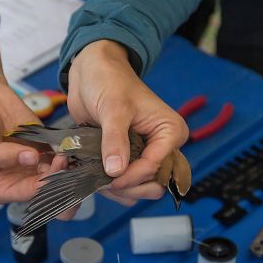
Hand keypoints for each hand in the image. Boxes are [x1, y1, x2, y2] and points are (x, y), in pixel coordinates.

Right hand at [0, 5, 66, 202]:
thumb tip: (30, 159)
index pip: (24, 194)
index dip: (40, 187)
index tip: (51, 170)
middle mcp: (17, 179)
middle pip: (44, 189)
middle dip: (57, 180)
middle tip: (63, 161)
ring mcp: (32, 163)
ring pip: (55, 174)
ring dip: (65, 167)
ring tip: (66, 151)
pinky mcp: (42, 147)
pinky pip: (58, 155)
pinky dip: (66, 152)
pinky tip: (70, 146)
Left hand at [66, 40, 188, 208]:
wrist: (92, 72)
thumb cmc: (109, 81)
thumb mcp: (113, 108)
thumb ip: (115, 140)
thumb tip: (116, 171)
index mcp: (170, 132)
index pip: (156, 167)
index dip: (132, 177)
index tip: (108, 179)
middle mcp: (162, 146)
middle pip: (153, 183)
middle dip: (129, 187)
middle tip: (103, 182)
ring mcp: (144, 154)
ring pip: (140, 188)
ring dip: (120, 190)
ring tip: (96, 179)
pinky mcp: (127, 158)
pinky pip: (126, 183)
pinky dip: (112, 185)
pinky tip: (95, 177)